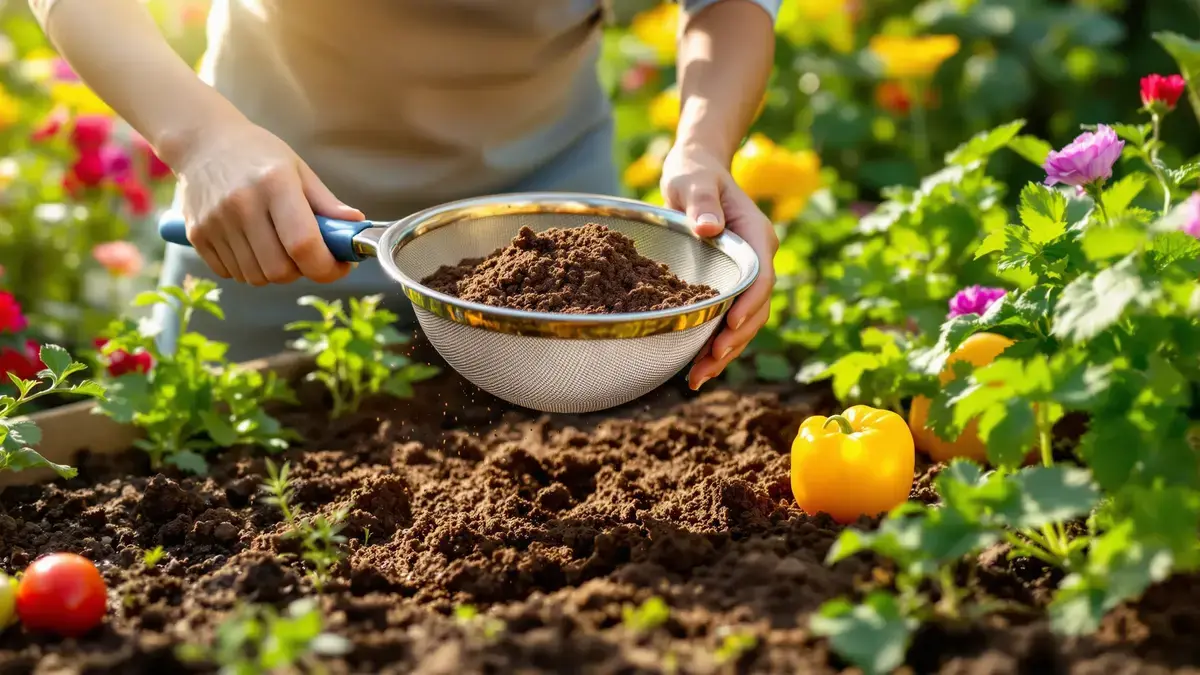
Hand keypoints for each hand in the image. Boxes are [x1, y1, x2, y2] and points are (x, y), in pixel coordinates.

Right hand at [171, 119, 363, 285]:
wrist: (202, 142)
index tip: (339, 266)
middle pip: (280, 270)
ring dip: (274, 272)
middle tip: (306, 254)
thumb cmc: (257, 154)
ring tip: (277, 246)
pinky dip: (248, 269)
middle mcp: (242, 205)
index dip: (327, 267)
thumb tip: (356, 227)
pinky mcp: (196, 235)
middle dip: (301, 271)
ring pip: (256, 278)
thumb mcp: (298, 169)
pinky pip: (231, 274)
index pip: (303, 244)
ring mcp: (215, 222)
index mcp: (275, 184)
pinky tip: (252, 245)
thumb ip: (327, 203)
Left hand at [660, 144, 776, 389]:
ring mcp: (747, 276)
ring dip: (726, 351)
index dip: (749, 304)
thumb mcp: (693, 180)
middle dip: (736, 339)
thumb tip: (709, 229)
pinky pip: (730, 321)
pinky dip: (716, 345)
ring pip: (746, 322)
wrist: (697, 174)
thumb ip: (702, 201)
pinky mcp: (731, 287)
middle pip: (757, 308)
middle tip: (708, 364)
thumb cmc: (694, 174)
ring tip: (698, 377)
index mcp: (757, 236)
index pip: (762, 277)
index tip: (730, 326)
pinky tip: (695, 369)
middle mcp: (759, 260)